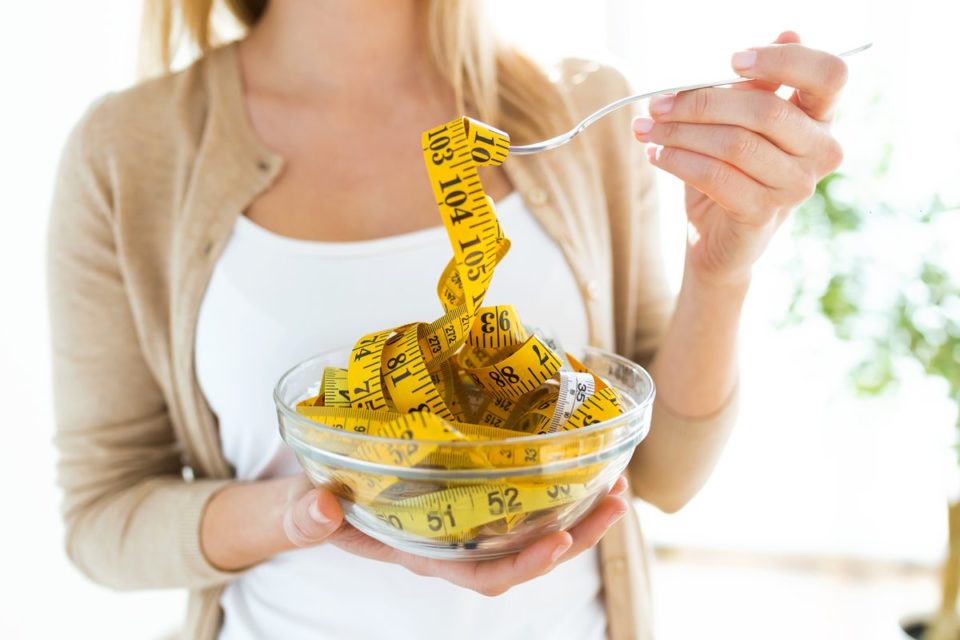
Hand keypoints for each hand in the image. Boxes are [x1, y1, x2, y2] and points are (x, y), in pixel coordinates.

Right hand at [202, 473, 629, 595]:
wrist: (284, 498)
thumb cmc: (288, 510)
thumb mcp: (286, 512)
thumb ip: (296, 517)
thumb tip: (322, 511)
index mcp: (410, 552)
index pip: (475, 572)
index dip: (520, 563)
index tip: (560, 539)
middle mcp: (440, 539)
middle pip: (518, 550)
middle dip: (571, 533)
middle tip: (615, 496)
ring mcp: (448, 514)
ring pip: (520, 522)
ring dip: (570, 505)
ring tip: (614, 477)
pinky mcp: (449, 484)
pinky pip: (503, 490)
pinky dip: (539, 476)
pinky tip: (566, 450)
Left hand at [631, 31, 846, 288]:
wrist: (717, 236)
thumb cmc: (730, 167)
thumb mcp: (740, 120)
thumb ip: (756, 84)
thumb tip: (788, 30)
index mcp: (821, 117)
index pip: (830, 74)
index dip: (784, 60)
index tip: (732, 60)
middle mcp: (820, 151)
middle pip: (765, 110)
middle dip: (701, 102)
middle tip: (656, 103)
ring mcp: (795, 187)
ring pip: (735, 144)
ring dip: (680, 132)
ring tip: (646, 129)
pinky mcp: (762, 214)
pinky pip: (716, 177)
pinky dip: (678, 161)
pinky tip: (656, 153)